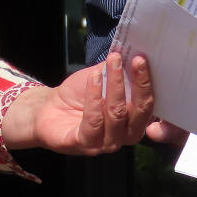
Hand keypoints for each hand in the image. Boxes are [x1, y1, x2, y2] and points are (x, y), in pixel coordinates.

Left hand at [1, 52, 154, 154]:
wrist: (47, 109)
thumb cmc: (77, 96)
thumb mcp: (100, 79)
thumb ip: (117, 71)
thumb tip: (131, 51)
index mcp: (134, 122)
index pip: (149, 104)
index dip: (149, 84)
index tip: (144, 60)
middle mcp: (125, 135)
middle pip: (139, 110)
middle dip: (139, 83)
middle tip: (137, 60)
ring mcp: (107, 143)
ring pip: (117, 113)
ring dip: (115, 85)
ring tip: (112, 62)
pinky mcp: (86, 144)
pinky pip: (94, 121)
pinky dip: (94, 97)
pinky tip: (94, 78)